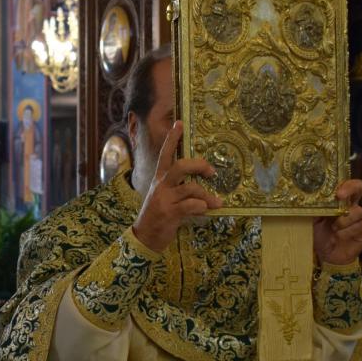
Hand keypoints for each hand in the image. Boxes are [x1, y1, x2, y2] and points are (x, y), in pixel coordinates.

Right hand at [132, 121, 221, 251]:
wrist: (144, 237)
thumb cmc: (158, 217)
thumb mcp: (166, 198)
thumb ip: (181, 190)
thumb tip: (204, 190)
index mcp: (160, 179)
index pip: (165, 154)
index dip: (172, 139)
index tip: (180, 123)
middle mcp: (161, 186)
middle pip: (181, 166)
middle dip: (200, 166)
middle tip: (211, 172)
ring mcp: (164, 199)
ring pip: (191, 188)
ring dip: (207, 196)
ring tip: (217, 202)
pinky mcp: (170, 213)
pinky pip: (192, 206)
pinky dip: (202, 208)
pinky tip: (205, 212)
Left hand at [313, 180, 361, 265]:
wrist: (327, 255)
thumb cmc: (319, 234)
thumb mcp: (311, 220)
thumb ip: (312, 209)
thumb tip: (303, 200)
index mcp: (336, 200)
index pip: (343, 183)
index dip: (343, 182)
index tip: (337, 191)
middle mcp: (349, 205)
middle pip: (358, 187)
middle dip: (350, 189)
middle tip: (340, 196)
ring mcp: (357, 217)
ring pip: (357, 211)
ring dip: (344, 219)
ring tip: (334, 228)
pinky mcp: (361, 230)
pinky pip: (357, 227)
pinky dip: (345, 232)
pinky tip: (338, 236)